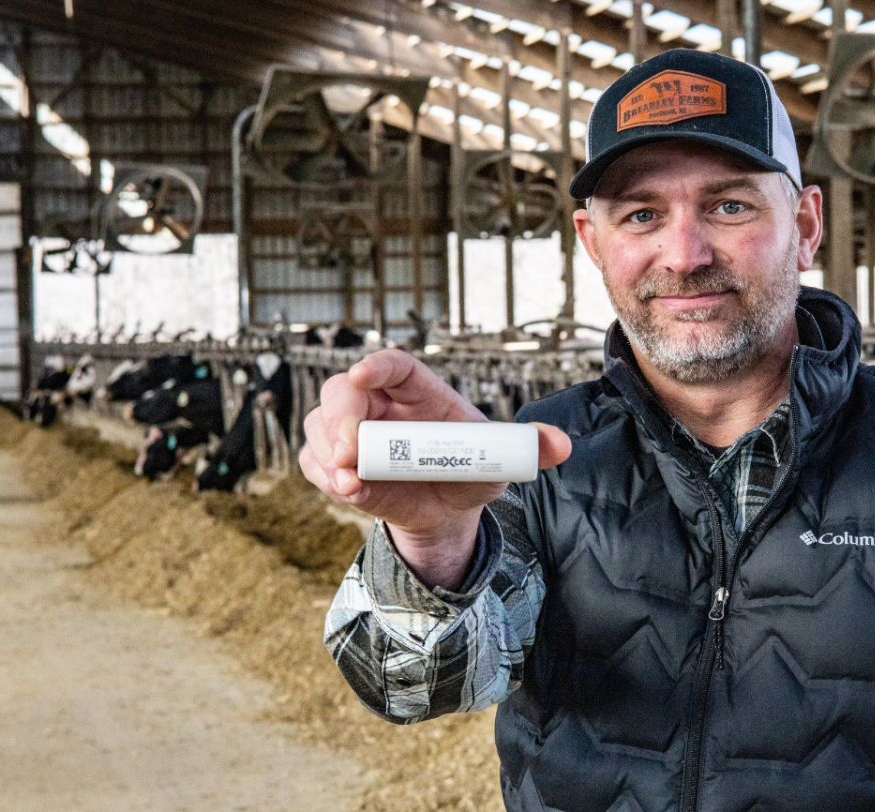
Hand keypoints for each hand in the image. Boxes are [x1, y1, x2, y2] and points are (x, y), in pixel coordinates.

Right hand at [299, 350, 570, 584]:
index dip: (376, 364)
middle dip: (340, 416)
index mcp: (419, 391)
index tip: (364, 373)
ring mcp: (351, 432)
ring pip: (319, 424)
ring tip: (352, 481)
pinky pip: (313, 462)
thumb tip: (562, 445)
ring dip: (328, 452)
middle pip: (342, 390)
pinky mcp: (333, 463)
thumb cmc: (470, 469)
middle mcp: (379, 405)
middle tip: (349, 451)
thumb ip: (527, 447)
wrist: (445, 509)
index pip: (393, 364)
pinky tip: (350, 492)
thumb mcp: (500, 460)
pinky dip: (324, 477)